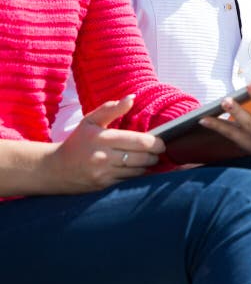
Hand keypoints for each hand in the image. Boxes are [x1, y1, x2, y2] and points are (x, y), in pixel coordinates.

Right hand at [48, 95, 165, 192]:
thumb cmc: (78, 142)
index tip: (161, 142)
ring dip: (147, 165)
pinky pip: (129, 180)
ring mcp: (104, 173)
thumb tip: (131, 98)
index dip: (156, 143)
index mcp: (103, 138)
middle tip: (158, 152)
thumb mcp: (90, 121)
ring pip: (137, 170)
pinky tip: (137, 168)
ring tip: (149, 159)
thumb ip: (111, 109)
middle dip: (155, 155)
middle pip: (142, 157)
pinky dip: (137, 174)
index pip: (140, 141)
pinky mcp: (104, 185)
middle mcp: (103, 157)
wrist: (55, 169)